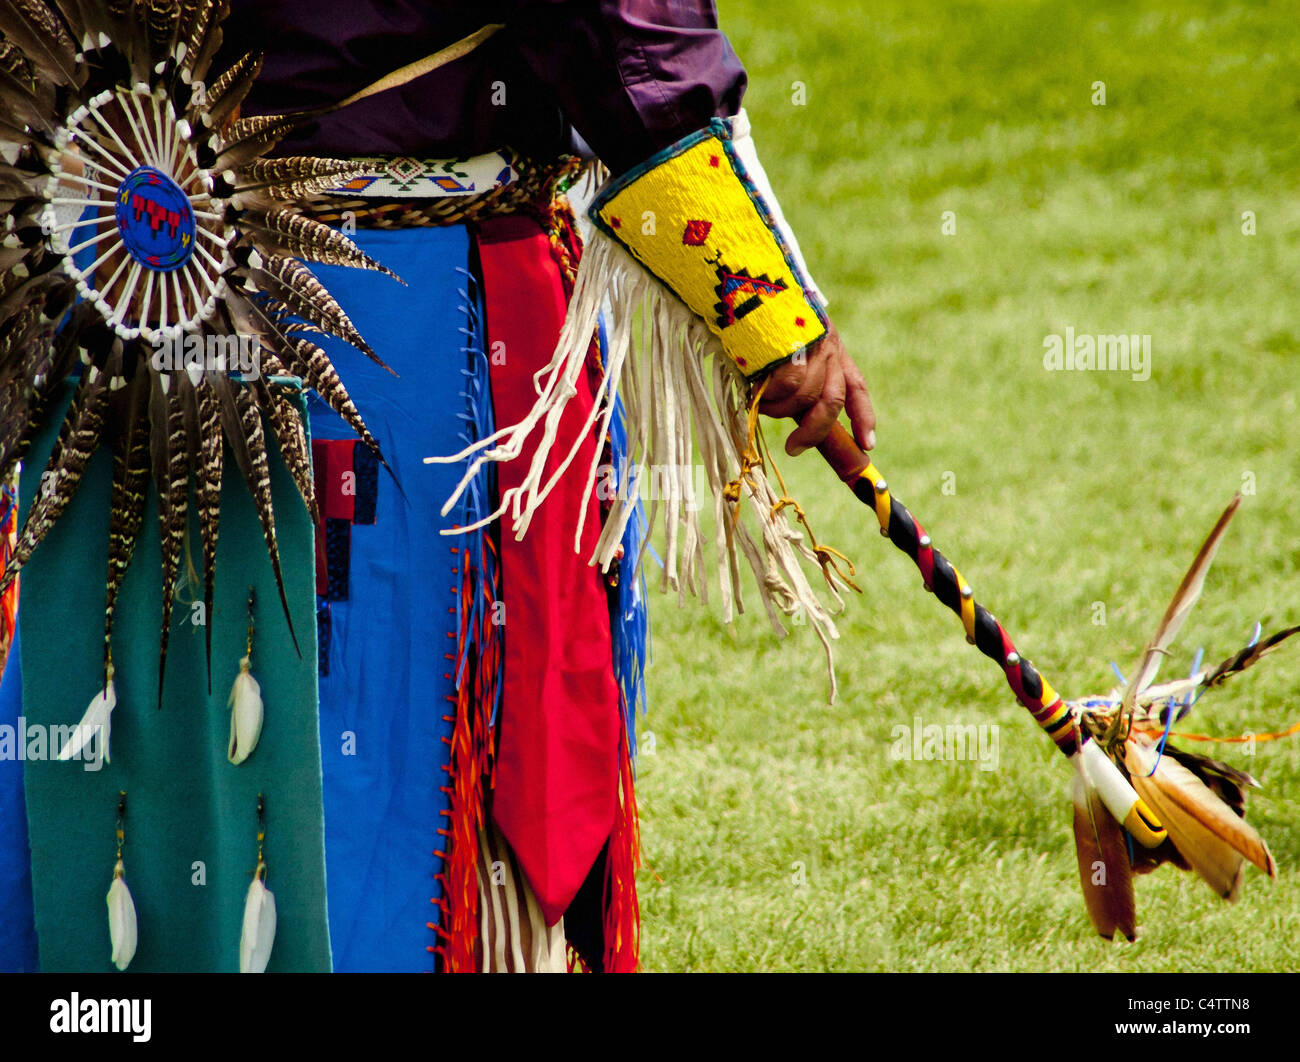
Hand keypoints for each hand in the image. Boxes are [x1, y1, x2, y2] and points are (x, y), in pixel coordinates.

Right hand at [756, 321, 875, 455]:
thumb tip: (797, 427)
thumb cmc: (753, 322)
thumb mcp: (785, 352)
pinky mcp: (794, 341)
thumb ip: (796, 381)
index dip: (864, 417)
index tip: (868, 445)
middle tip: (793, 447)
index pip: (855, 386)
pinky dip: (772, 396)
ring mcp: (811, 342)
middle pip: (833, 400)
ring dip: (781, 410)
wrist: (740, 280)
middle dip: (815, 431)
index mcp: (831, 346)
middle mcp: (827, 344)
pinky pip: (789, 384)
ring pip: (807, 396)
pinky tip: (757, 390)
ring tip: (761, 404)